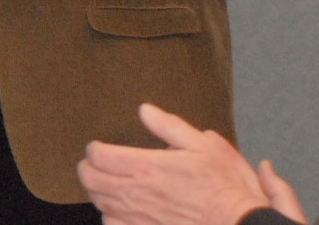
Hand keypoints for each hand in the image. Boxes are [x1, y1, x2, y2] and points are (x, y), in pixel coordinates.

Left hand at [78, 102, 297, 224]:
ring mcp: (138, 216)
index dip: (94, 149)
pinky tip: (119, 208)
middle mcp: (137, 193)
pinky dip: (109, 214)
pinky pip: (111, 224)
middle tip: (95, 164)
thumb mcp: (202, 146)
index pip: (99, 156)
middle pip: (90, 179)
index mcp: (148, 167)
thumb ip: (169, 126)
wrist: (235, 222)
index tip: (99, 147)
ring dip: (97, 190)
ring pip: (98, 202)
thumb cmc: (221, 184)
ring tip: (106, 183)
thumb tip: (145, 110)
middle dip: (87, 168)